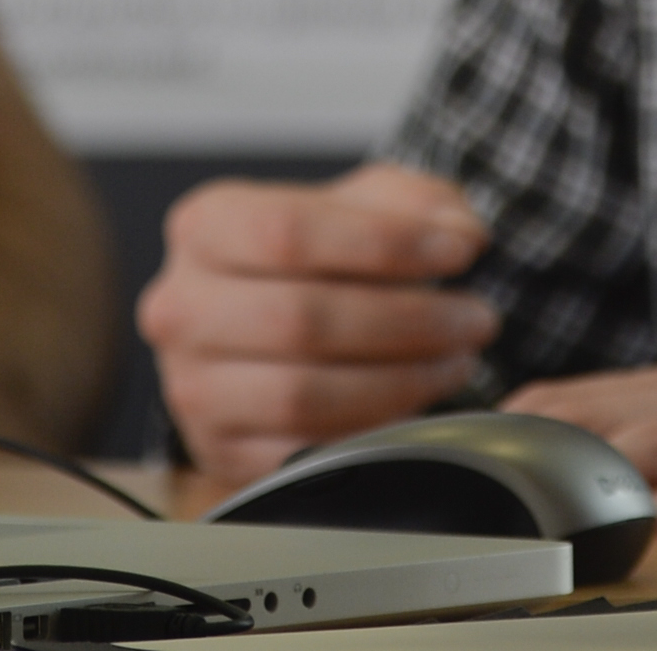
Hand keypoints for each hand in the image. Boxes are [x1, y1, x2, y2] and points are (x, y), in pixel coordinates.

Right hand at [138, 162, 500, 492]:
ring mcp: (192, 386)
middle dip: (409, 321)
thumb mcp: (368, 203)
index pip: (288, 232)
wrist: (279, 323)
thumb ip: (420, 202)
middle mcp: (181, 306)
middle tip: (475, 319)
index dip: (386, 244)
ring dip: (400, 382)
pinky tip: (417, 405)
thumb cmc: (324, 256)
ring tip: (456, 361)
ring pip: (301, 395)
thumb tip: (461, 235)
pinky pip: (302, 453)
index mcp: (205, 226)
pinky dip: (371, 433)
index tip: (459, 252)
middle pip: (299, 318)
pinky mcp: (220, 450)